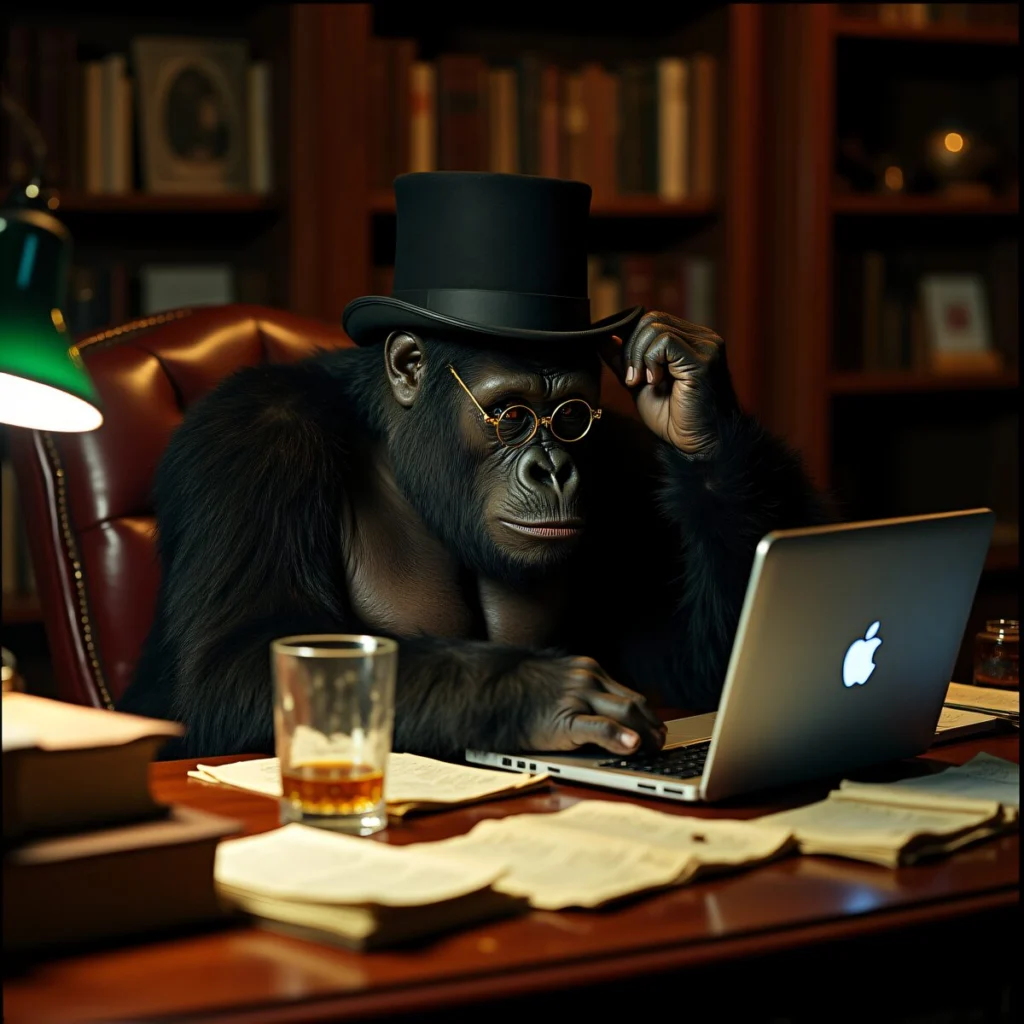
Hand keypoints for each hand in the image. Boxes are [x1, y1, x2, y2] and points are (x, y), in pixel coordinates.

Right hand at [523, 655, 665, 755]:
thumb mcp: (557, 681)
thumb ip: (580, 690)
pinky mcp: (564, 718)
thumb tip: (601, 711)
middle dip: (652, 726)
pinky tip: (632, 746)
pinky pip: (599, 727)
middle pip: (634, 704)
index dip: (647, 716)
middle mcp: (587, 679)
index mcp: (587, 670)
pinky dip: (619, 736)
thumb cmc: (520, 691)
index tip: (655, 729)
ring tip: (654, 750)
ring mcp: (577, 697)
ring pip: (625, 713)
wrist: (490, 687)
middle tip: (660, 744)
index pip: (629, 694)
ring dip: (645, 734)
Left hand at [601, 311, 737, 456]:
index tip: (629, 373)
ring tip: (645, 383)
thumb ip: (625, 360)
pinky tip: (655, 382)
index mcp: (691, 341)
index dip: (632, 342)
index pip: (652, 321)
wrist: (696, 445)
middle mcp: (703, 339)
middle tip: (634, 380)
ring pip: (654, 328)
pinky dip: (651, 361)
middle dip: (632, 350)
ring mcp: (706, 346)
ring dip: (639, 358)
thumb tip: (604, 338)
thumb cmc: (674, 419)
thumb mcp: (640, 384)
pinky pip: (664, 342)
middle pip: (651, 320)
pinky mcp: (704, 359)